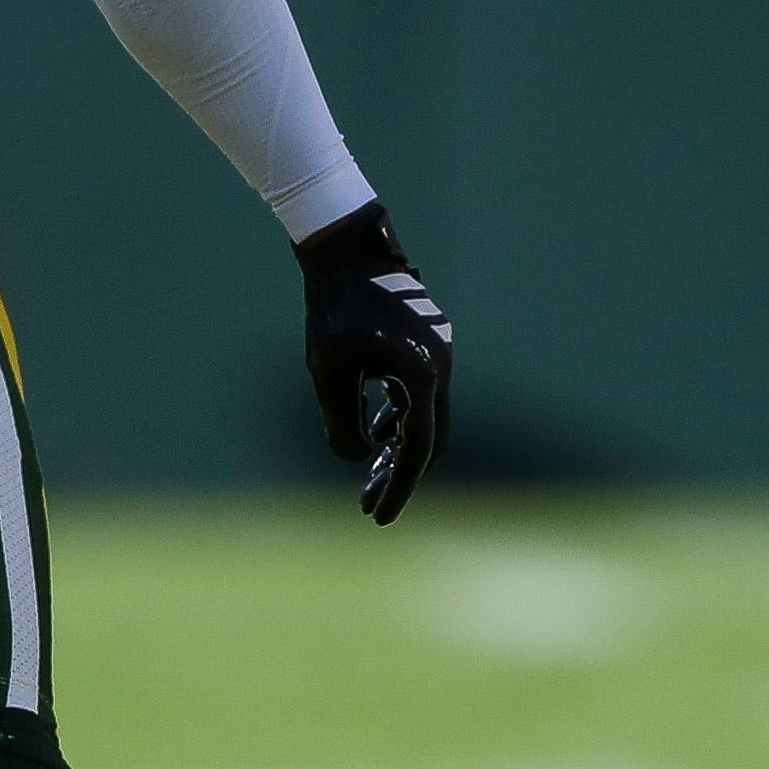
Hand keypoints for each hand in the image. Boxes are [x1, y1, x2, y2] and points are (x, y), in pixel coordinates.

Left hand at [296, 202, 451, 524]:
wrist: (348, 251)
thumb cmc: (335, 308)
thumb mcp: (328, 369)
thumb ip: (342, 419)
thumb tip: (356, 459)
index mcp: (424, 376)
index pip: (418, 449)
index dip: (399, 487)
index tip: (377, 517)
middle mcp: (440, 367)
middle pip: (427, 439)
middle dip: (399, 474)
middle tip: (368, 504)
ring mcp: (436, 355)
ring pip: (421, 417)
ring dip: (396, 447)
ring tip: (366, 476)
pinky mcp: (423, 346)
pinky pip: (415, 395)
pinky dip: (396, 417)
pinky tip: (374, 432)